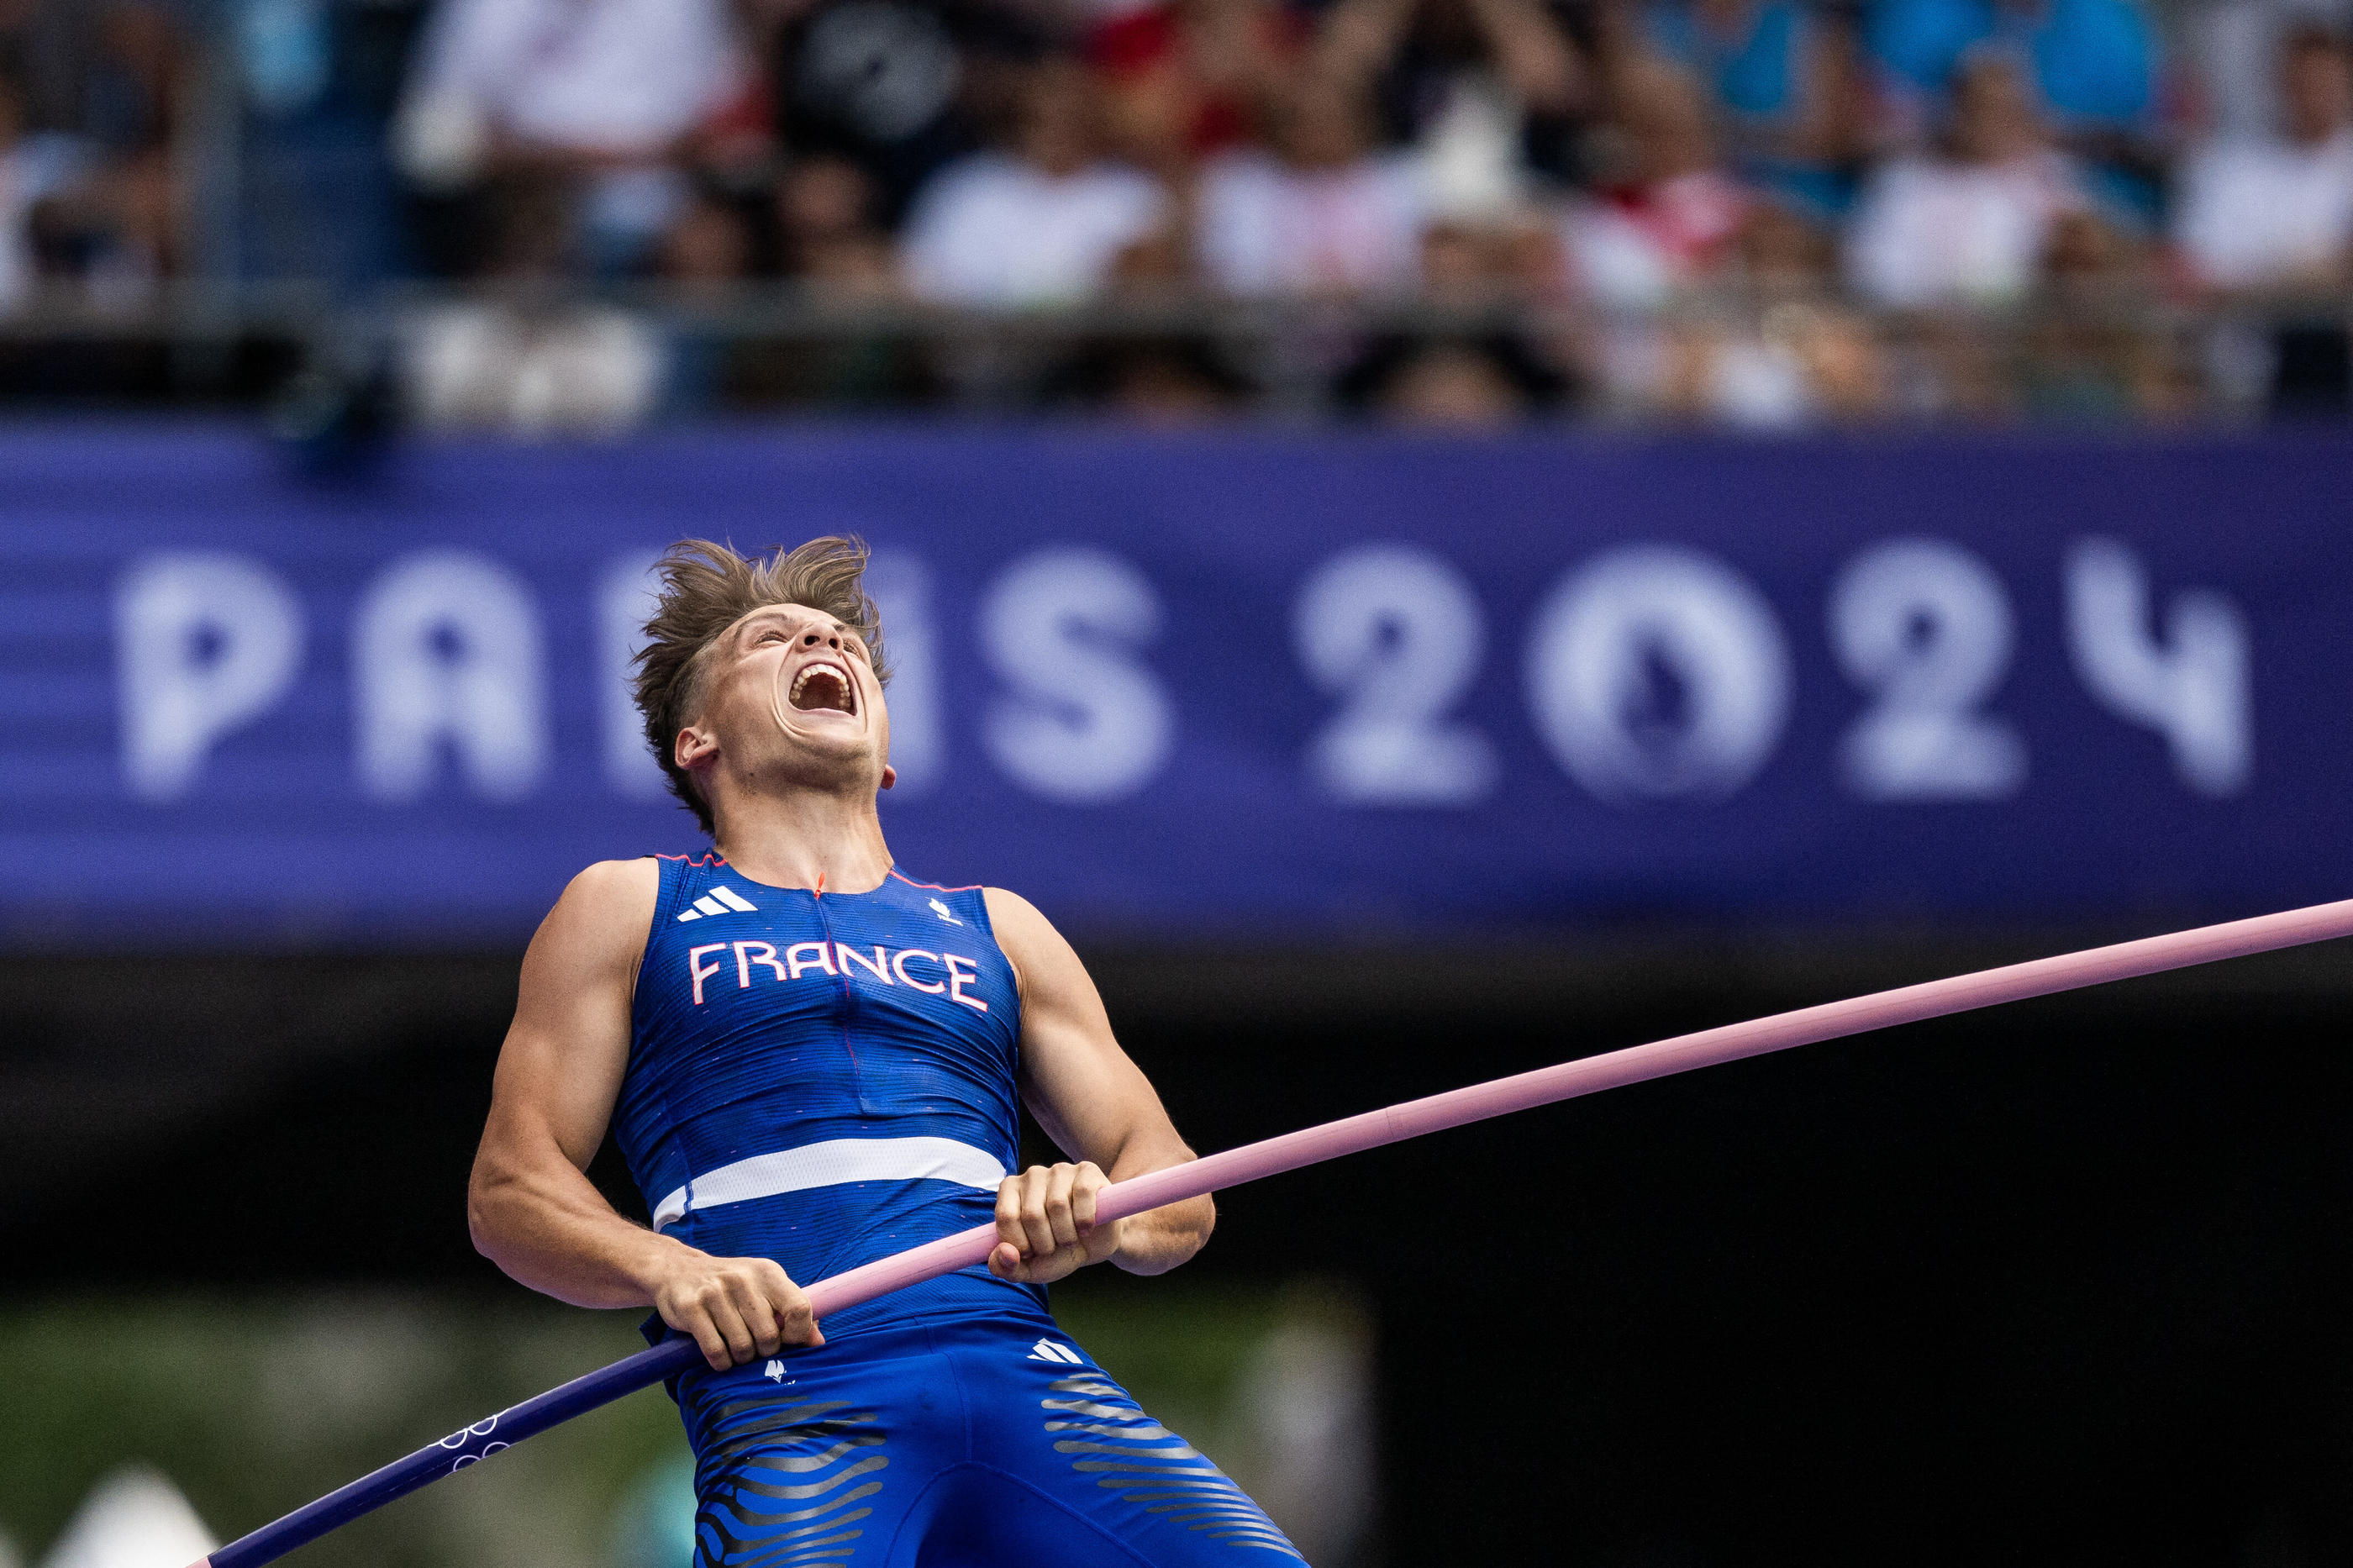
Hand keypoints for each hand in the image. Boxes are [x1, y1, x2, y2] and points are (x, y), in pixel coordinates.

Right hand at [652, 1249, 823, 1369]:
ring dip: (741, 1359)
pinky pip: (715, 1350)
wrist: (677, 1269)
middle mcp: (743, 1278)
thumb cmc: (730, 1286)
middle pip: (769, 1335)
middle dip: (764, 1352)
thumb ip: (791, 1312)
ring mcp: (715, 1292)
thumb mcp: (764, 1289)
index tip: (785, 1340)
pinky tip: (720, 1357)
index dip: (797, 1333)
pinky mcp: (691, 1308)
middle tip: (755, 1348)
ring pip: (742, 1346)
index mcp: (768, 1272)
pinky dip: (721, 1362)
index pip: (800, 1308)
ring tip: (736, 1351)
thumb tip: (818, 1343)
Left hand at [989, 1162, 1124, 1284]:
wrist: (1093, 1246)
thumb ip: (1005, 1268)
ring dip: (1066, 1235)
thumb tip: (1005, 1253)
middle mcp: (1032, 1174)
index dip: (1020, 1244)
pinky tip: (1086, 1228)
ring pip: (1058, 1205)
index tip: (1031, 1252)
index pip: (1006, 1217)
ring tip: (1070, 1239)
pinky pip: (1083, 1194)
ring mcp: (1060, 1170)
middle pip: (1032, 1214)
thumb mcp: (1028, 1268)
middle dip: (1045, 1243)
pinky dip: (1085, 1220)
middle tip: (1054, 1247)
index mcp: (1009, 1190)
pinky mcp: (1087, 1171)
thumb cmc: (1056, 1252)